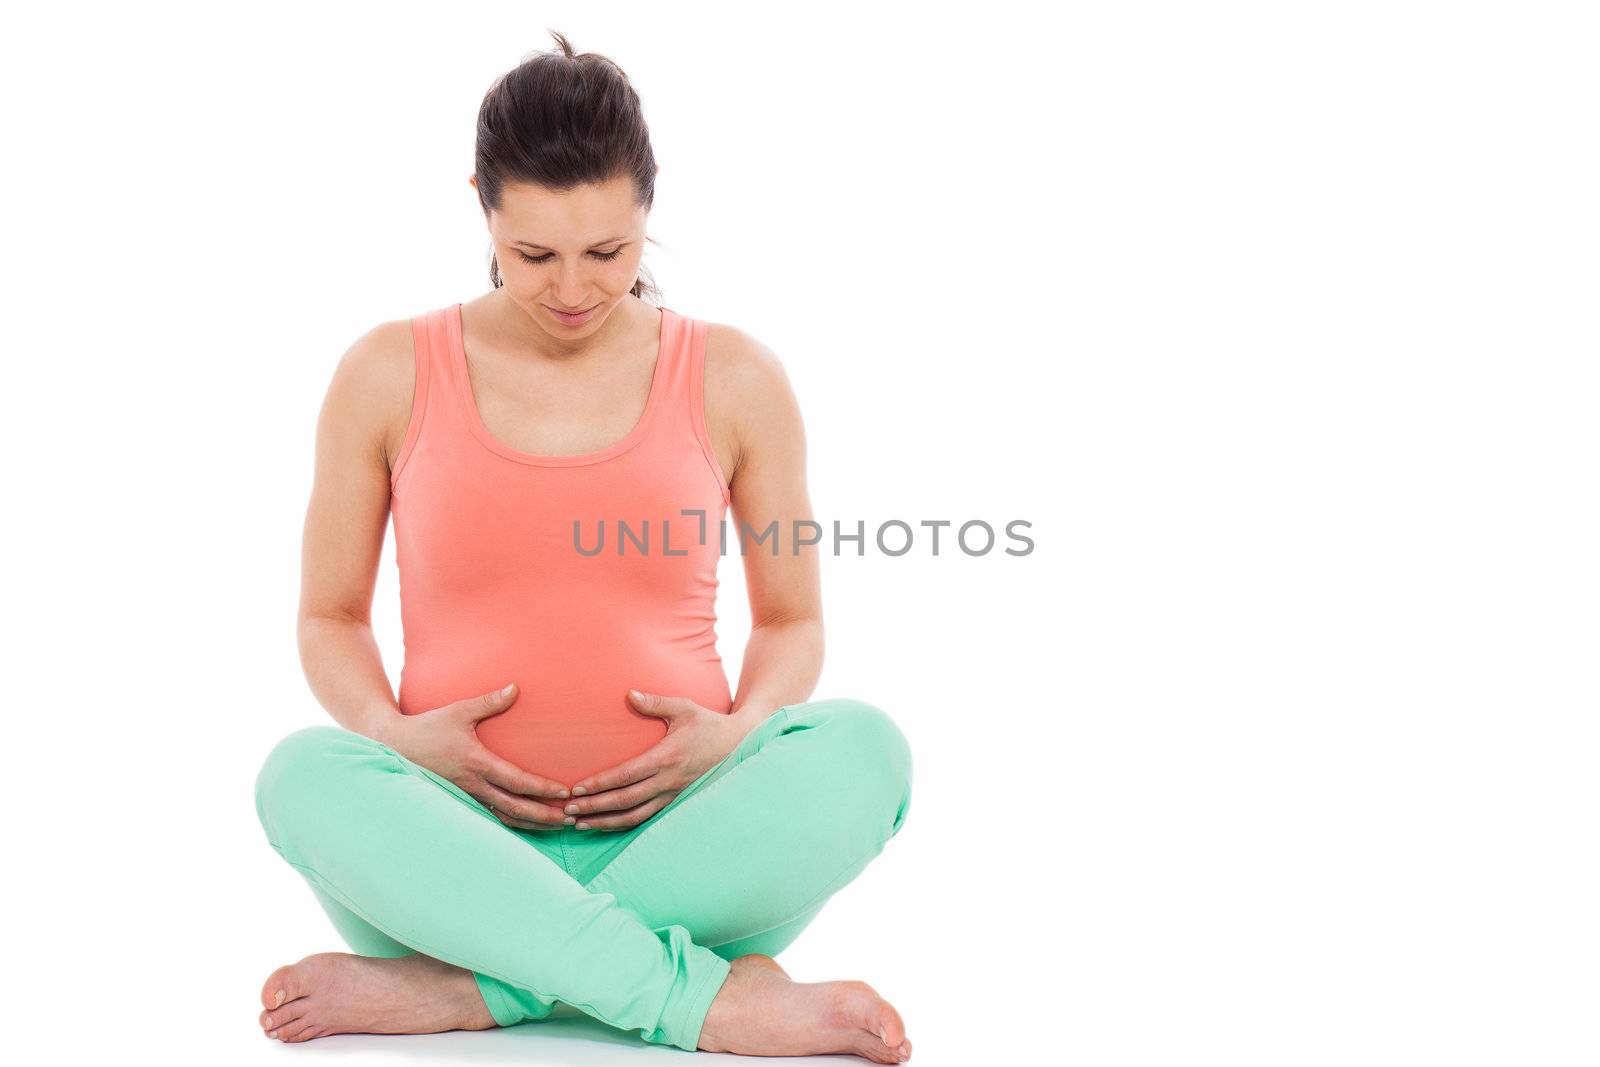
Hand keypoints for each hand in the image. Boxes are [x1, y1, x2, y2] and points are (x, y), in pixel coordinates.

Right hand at [385, 682, 572, 829]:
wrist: (394, 747)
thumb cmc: (427, 727)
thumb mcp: (458, 711)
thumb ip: (489, 702)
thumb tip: (515, 688)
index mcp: (476, 763)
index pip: (516, 781)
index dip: (542, 789)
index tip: (564, 793)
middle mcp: (473, 785)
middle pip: (515, 807)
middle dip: (544, 815)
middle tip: (570, 819)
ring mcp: (466, 796)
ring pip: (504, 817)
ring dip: (531, 823)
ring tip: (556, 826)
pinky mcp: (461, 800)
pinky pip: (490, 817)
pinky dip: (512, 824)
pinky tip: (528, 825)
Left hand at [562, 690, 747, 830]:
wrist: (738, 745)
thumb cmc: (708, 724)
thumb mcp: (684, 708)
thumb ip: (656, 702)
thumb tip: (629, 694)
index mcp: (667, 757)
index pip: (627, 775)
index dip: (600, 784)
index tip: (577, 788)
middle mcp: (668, 781)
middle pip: (625, 801)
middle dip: (595, 807)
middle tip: (568, 811)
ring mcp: (673, 795)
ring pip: (634, 816)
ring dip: (605, 821)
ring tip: (580, 824)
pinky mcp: (675, 802)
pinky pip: (646, 818)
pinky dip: (623, 824)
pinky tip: (605, 824)